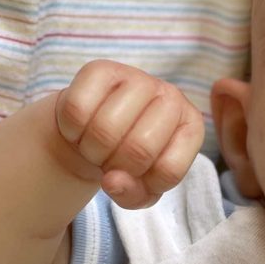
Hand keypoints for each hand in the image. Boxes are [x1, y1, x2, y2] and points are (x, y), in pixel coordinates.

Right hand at [54, 60, 203, 208]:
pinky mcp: (101, 68)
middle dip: (114, 167)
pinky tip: (80, 128)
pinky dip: (72, 130)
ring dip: (91, 150)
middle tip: (110, 161)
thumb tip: (112, 181)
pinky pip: (77, 110)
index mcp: (192, 128)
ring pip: (105, 130)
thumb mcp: (139, 187)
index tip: (135, 175)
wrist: (96, 126)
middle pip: (138, 150)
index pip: (168, 171)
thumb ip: (133, 195)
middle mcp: (172, 97)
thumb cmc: (128, 160)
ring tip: (96, 146)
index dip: (143, 184)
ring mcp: (138, 78)